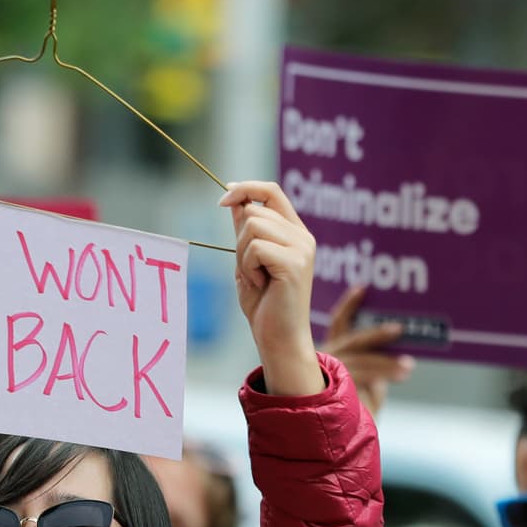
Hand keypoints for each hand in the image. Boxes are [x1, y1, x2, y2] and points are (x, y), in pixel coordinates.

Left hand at [220, 181, 324, 395]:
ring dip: (242, 255)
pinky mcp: (295, 262)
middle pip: (255, 210)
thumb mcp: (249, 262)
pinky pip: (255, 247)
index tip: (223, 199)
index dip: (245, 188)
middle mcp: (303, 236)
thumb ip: (246, 232)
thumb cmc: (264, 305)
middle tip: (249, 269)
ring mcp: (302, 248)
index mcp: (295, 233)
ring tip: (256, 278)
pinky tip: (260, 285)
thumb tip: (235, 201)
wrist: (279, 339)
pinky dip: (248, 267)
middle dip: (239, 239)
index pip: (271, 191)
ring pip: (253, 226)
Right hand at [319, 285, 415, 418]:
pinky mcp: (330, 390)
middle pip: (353, 339)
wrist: (328, 443)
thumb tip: (395, 361)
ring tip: (408, 365)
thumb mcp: (365, 387)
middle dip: (377, 333)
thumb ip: (375, 372)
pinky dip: (381, 376)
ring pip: (360, 361)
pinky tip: (400, 374)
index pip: (338, 322)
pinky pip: (360, 378)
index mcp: (327, 353)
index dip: (349, 305)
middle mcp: (322, 360)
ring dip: (387, 363)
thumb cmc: (347, 414)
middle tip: (400, 328)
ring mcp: (325, 374)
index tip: (363, 288)